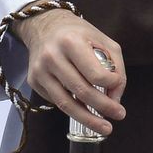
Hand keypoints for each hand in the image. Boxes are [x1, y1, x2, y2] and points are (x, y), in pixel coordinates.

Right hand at [19, 8, 125, 136]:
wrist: (44, 25)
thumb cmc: (77, 33)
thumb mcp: (103, 39)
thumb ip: (116, 66)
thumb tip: (115, 97)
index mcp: (71, 42)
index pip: (94, 73)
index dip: (111, 84)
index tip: (116, 85)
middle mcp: (52, 57)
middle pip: (82, 91)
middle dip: (103, 107)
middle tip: (119, 115)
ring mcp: (40, 71)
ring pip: (66, 104)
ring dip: (88, 119)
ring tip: (104, 127)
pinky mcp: (34, 81)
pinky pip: (57, 102)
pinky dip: (73, 108)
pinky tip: (83, 109)